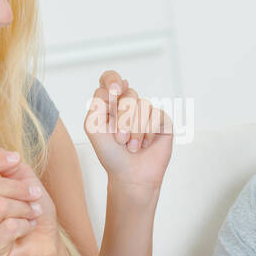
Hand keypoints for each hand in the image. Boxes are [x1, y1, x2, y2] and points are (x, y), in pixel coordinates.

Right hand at [0, 140, 60, 255]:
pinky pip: (9, 227)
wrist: (47, 244)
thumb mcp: (24, 181)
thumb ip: (6, 165)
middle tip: (35, 194)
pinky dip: (26, 225)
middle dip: (19, 188)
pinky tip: (27, 229)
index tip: (16, 159)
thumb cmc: (33, 212)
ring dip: (25, 208)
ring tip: (32, 213)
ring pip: (1, 206)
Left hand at [83, 70, 172, 192]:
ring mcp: (146, 112)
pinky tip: (145, 144)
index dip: (113, 80)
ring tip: (132, 146)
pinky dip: (148, 133)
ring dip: (135, 130)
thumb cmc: (111, 154)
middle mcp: (129, 105)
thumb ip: (97, 103)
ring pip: (143, 105)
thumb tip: (117, 85)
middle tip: (120, 139)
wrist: (130, 176)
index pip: (110, 79)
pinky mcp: (161, 120)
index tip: (115, 91)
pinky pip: (156, 115)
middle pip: (128, 94)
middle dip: (123, 119)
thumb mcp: (94, 128)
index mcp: (110, 104)